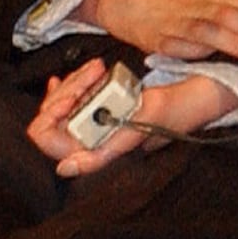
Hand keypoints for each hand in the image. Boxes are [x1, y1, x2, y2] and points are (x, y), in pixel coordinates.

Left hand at [29, 58, 232, 177]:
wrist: (191, 98)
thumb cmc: (168, 115)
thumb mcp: (134, 131)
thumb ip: (99, 156)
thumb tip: (63, 169)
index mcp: (92, 150)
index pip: (46, 138)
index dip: (51, 114)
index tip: (71, 95)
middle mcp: (88, 140)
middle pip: (51, 115)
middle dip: (68, 89)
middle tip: (94, 73)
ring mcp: (93, 124)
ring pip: (63, 101)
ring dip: (77, 80)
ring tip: (100, 69)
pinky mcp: (102, 110)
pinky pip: (75, 96)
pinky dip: (79, 81)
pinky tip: (86, 73)